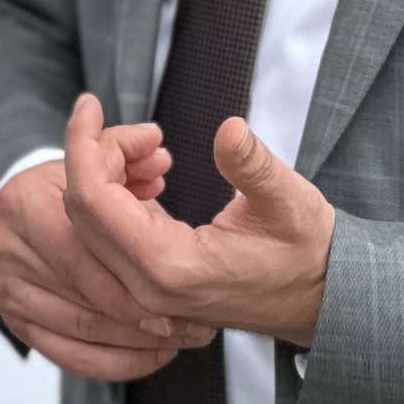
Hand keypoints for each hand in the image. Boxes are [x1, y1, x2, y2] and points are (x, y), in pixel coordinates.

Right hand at [0, 105, 210, 382]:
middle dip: (145, 315)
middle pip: (86, 294)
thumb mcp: (105, 157)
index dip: (137, 277)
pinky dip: (115, 361)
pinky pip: (68, 354)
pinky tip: (153, 356)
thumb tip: (157, 150)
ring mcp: (1, 286)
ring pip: (81, 329)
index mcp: (24, 200)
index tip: (183, 295)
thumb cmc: (78, 184)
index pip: (87, 250)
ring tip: (182, 340)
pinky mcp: (11, 318)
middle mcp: (2, 245)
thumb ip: (133, 151)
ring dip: (137, 342)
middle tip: (194, 327)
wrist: (28, 205)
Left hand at [58, 100, 336, 346]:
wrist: (322, 299)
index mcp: (172, 267)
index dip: (82, 144)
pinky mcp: (152, 285)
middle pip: (82, 211)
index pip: (92, 201)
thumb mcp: (290, 202)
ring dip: (108, 174)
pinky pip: (109, 236)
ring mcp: (146, 292)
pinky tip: (153, 176)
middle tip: (146, 131)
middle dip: (98, 154)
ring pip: (91, 224)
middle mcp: (147, 287)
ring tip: (155, 150)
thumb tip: (229, 129)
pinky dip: (118, 195)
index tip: (89, 103)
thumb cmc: (309, 253)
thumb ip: (254, 165)